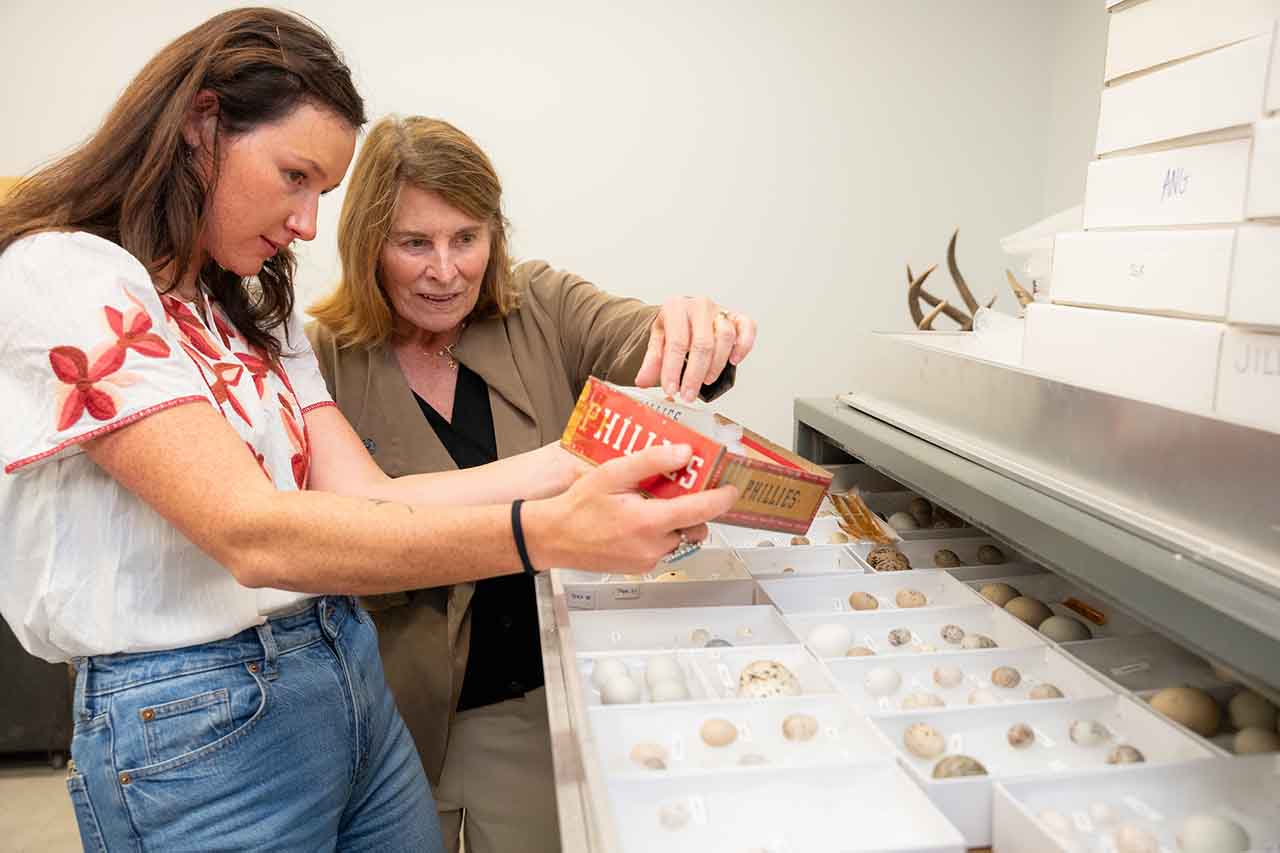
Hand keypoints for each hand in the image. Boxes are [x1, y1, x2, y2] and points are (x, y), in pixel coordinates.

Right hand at [522, 444, 737, 572]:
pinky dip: (660, 532)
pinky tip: (639, 517)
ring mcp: (646, 560)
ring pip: (679, 538)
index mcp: (648, 522)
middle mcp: (652, 546)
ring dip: (676, 521)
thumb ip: (650, 461)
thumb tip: (683, 453)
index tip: (732, 488)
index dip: (721, 498)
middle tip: (683, 489)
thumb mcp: (612, 474)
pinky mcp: (639, 567)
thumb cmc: (576, 507)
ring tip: (654, 502)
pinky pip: (662, 548)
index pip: (700, 510)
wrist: (551, 538)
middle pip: (694, 527)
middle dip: (696, 509)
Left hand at [634, 297, 756, 402]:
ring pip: (725, 338)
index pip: (676, 342)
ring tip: (706, 380)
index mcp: (675, 307)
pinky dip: (744, 345)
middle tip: (688, 394)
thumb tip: (642, 380)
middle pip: (702, 344)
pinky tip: (734, 361)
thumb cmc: (673, 327)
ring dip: (716, 365)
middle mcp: (699, 305)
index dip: (673, 369)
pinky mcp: (737, 316)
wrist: (684, 314)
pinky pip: (747, 328)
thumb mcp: (657, 340)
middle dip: (695, 374)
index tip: (671, 389)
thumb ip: (652, 360)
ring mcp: (720, 310)